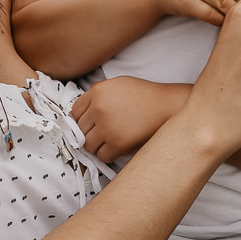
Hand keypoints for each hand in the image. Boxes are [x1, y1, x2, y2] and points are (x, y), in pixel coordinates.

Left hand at [71, 78, 187, 161]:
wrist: (166, 106)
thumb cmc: (144, 95)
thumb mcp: (118, 83)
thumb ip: (98, 92)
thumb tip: (82, 109)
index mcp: (97, 92)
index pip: (74, 112)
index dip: (82, 120)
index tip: (90, 124)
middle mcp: (99, 108)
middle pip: (79, 130)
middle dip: (89, 133)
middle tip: (101, 134)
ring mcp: (107, 126)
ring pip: (88, 145)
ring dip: (96, 146)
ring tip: (108, 141)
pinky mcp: (117, 142)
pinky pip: (102, 156)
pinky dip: (107, 154)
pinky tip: (116, 147)